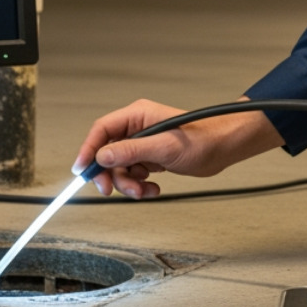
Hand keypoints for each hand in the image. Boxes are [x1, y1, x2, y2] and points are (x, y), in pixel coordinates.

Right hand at [72, 98, 284, 198]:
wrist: (224, 148)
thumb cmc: (202, 139)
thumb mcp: (164, 147)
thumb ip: (131, 151)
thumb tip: (102, 157)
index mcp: (138, 115)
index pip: (102, 131)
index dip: (88, 150)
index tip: (82, 172)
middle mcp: (137, 128)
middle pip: (107, 152)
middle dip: (110, 174)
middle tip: (111, 190)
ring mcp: (144, 143)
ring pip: (120, 168)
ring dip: (128, 184)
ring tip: (145, 190)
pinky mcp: (151, 157)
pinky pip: (134, 174)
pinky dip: (140, 185)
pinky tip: (154, 189)